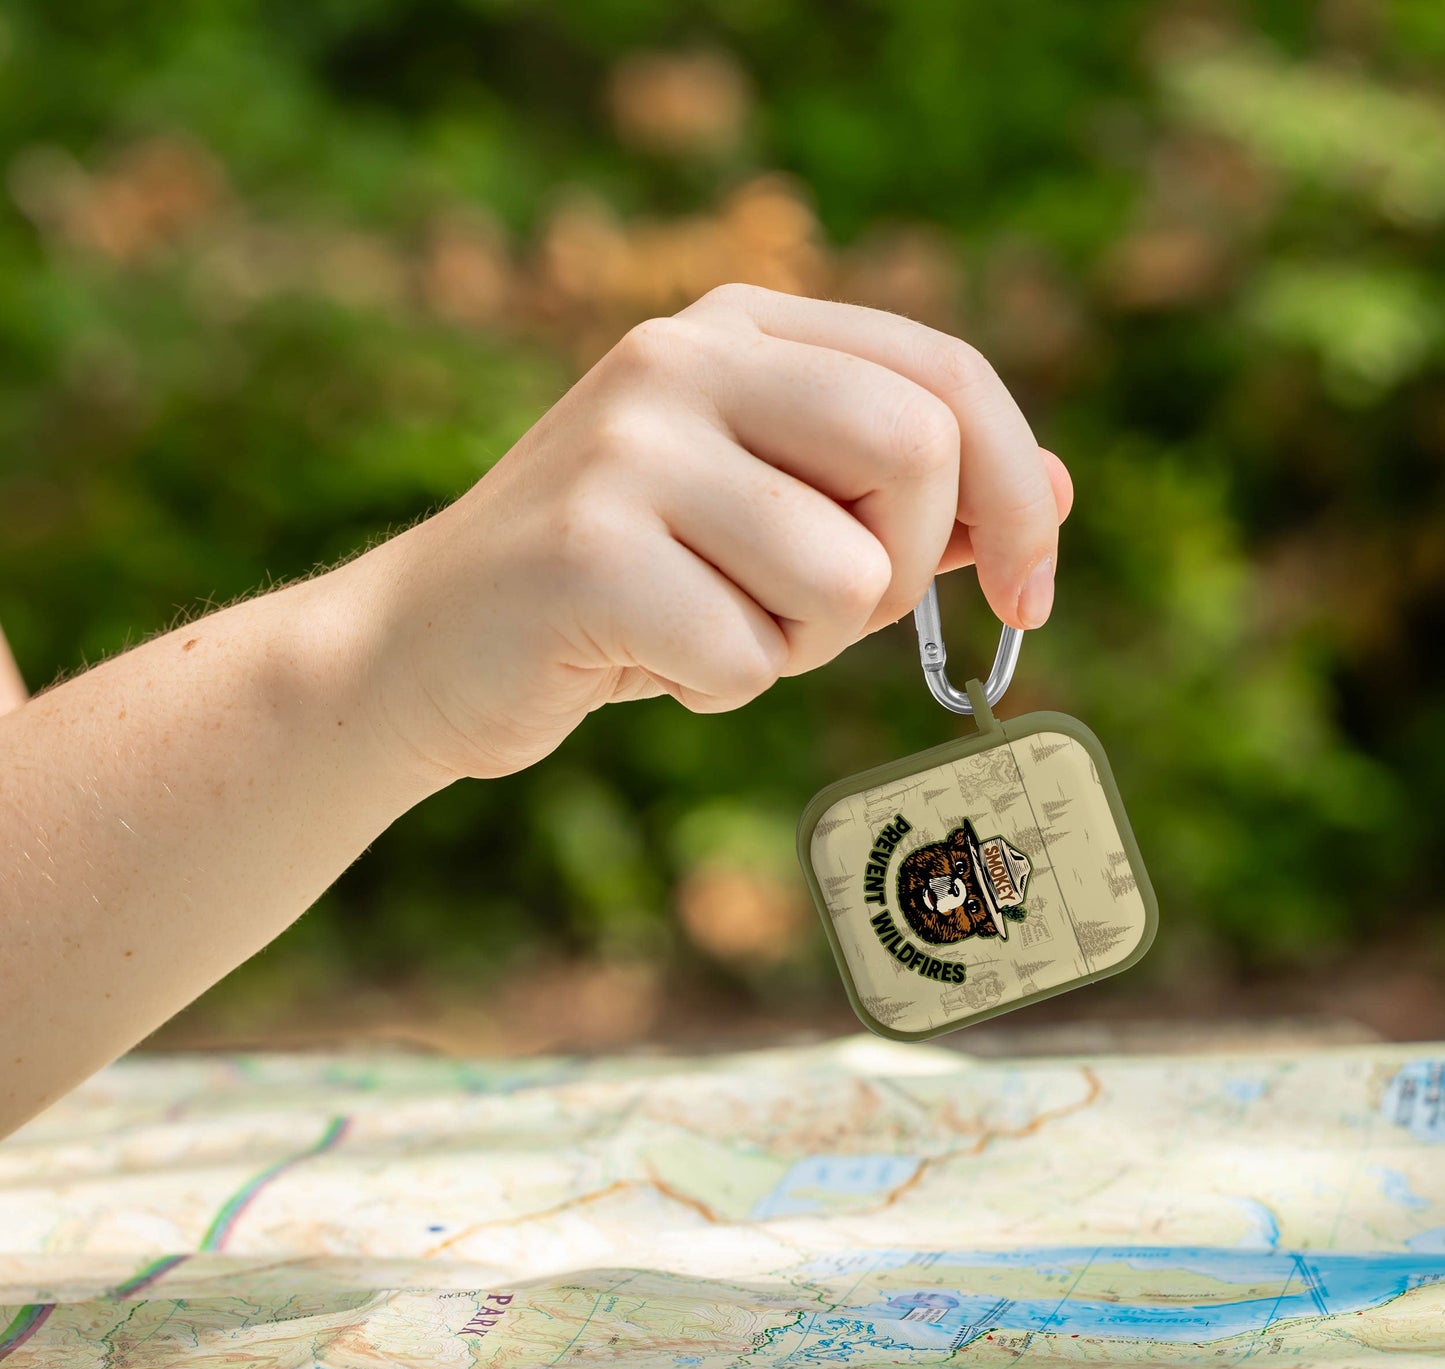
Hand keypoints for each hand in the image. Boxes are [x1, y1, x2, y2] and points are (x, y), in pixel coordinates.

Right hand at [366, 284, 1072, 783]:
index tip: (1028, 594)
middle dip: (899, 573)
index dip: (1016, 491)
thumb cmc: (629, 588)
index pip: (944, 373)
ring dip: (798, 643)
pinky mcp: (587, 551)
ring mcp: (627, 445)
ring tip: (707, 629)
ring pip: (841, 573)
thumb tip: (1057, 491)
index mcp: (739, 328)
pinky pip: (744, 657)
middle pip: (917, 448)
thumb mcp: (772, 519)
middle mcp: (683, 357)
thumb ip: (901, 496)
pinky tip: (642, 662)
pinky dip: (717, 690)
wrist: (428, 647)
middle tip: (823, 617)